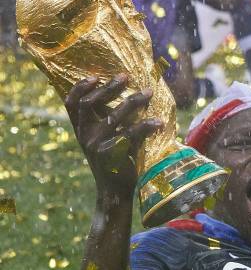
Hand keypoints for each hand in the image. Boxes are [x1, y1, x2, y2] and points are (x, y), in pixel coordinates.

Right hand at [65, 74, 162, 196]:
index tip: (95, 76)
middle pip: (90, 104)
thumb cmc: (114, 163)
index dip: (79, 88)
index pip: (71, 104)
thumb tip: (127, 96)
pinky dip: (147, 125)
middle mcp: (84, 136)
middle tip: (125, 76)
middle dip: (109, 88)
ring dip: (133, 101)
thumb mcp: (104, 141)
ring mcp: (95, 145)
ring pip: (114, 116)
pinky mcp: (110, 154)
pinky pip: (131, 133)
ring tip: (148, 93)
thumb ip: (108, 122)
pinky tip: (159, 122)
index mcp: (81, 130)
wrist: (114, 192)